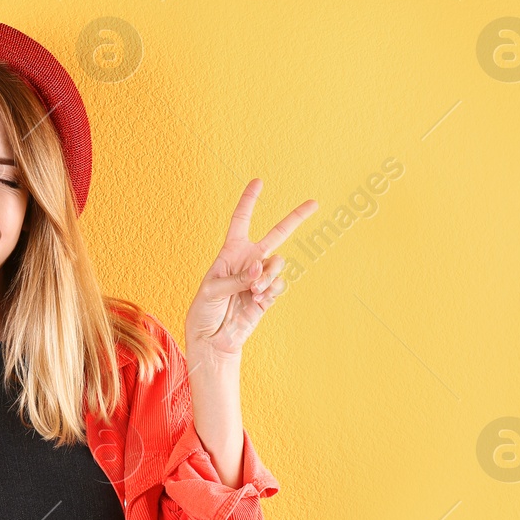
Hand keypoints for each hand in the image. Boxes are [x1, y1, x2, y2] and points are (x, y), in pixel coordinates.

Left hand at [184, 178, 317, 362]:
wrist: (213, 337)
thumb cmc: (205, 310)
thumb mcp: (213, 289)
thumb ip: (237, 277)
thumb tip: (259, 269)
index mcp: (231, 252)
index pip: (242, 220)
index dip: (249, 201)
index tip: (258, 182)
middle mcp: (249, 261)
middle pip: (277, 234)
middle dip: (296, 217)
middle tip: (314, 202)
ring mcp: (261, 278)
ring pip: (278, 264)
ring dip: (267, 276)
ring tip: (252, 290)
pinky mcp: (268, 296)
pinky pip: (279, 285)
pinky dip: (270, 291)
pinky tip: (257, 300)